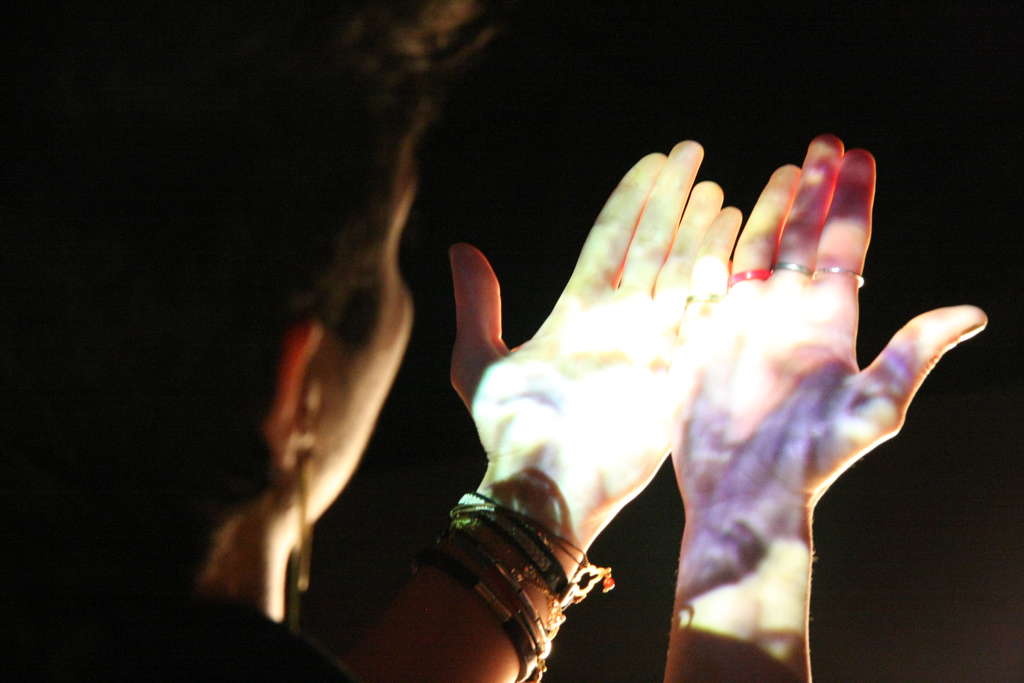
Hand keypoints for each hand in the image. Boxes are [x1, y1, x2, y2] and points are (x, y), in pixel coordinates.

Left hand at [449, 141, 740, 550]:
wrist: (546, 488)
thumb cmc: (510, 432)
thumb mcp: (478, 362)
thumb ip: (477, 304)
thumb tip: (461, 247)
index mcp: (578, 310)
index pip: (610, 238)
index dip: (633, 199)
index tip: (653, 161)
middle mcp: (618, 319)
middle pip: (651, 244)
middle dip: (672, 199)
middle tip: (691, 154)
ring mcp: (649, 342)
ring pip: (681, 272)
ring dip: (699, 230)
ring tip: (716, 190)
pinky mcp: (674, 370)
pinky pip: (702, 315)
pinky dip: (718, 278)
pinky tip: (735, 242)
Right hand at [663, 135, 985, 679]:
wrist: (741, 495)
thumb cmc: (807, 461)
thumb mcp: (871, 408)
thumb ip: (912, 355)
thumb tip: (972, 313)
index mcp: (829, 325)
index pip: (847, 247)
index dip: (853, 200)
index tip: (859, 155)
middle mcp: (790, 317)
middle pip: (806, 239)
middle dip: (816, 190)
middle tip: (824, 144)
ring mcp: (746, 325)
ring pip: (761, 252)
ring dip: (775, 211)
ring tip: (785, 172)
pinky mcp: (707, 339)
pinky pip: (712, 281)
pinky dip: (717, 247)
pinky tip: (722, 220)